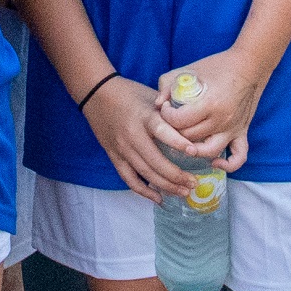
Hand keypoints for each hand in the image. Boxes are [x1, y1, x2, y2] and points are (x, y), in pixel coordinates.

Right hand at [81, 74, 199, 201]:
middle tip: (193, 183)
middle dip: (176, 176)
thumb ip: (170, 112)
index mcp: (144, 116)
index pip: (161, 131)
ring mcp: (121, 148)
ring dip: (165, 186)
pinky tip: (159, 198)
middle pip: (155, 161)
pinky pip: (129, 178)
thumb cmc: (129, 93)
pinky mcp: (113, 156)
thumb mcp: (152, 96)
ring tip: (183, 192)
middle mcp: (132, 135)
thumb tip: (194, 126)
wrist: (96, 94)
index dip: (178, 142)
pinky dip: (143, 191)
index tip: (194, 152)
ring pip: (145, 173)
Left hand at [155, 50, 263, 173]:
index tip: (166, 108)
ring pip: (208, 151)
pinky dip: (228, 165)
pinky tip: (214, 162)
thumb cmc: (216, 66)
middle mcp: (222, 120)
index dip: (166, 116)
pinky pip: (239, 157)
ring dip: (193, 149)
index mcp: (209, 103)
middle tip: (171, 122)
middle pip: (189, 137)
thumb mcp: (187, 71)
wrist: (249, 66)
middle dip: (174, 131)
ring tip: (184, 142)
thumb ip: (167, 85)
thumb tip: (157, 105)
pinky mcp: (242, 132)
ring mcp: (233, 128)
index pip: (179, 122)